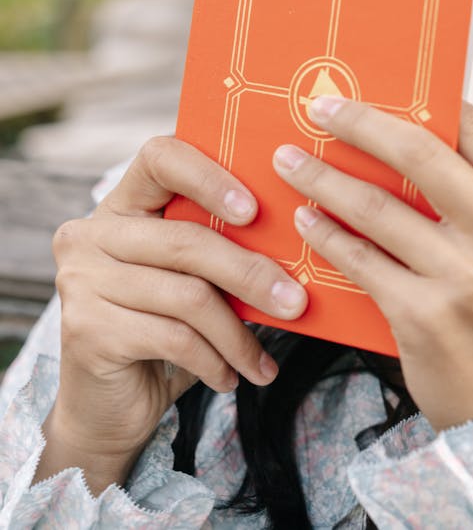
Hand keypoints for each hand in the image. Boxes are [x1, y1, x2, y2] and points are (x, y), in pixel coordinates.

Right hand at [38, 136, 307, 491]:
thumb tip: (298, 237)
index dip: (209, 176)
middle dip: (250, 274)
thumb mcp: (191, 278)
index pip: (161, 158)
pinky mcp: (86, 329)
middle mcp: (92, 233)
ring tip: (263, 362)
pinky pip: (173, 337)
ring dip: (238, 334)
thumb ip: (219, 246)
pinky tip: (230, 377)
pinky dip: (214, 360)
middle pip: (186, 240)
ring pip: (187, 296)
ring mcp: (82, 280)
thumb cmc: (163, 329)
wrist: (106, 408)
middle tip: (296, 303)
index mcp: (122, 204)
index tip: (255, 210)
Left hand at [273, 97, 472, 430]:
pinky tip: (308, 220)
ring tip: (290, 160)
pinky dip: (328, 234)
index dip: (424, 102)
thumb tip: (420, 137)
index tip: (380, 89)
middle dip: (360, 124)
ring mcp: (467, 279)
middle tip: (320, 108)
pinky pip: (361, 260)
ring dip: (324, 177)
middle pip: (420, 154)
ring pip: (378, 206)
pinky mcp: (424, 317)